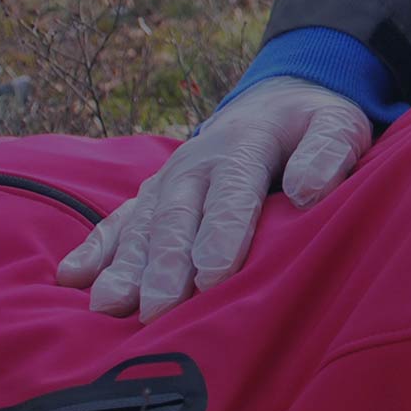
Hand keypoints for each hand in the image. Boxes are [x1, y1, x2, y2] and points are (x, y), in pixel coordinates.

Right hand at [57, 77, 371, 320]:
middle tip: (159, 310)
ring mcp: (169, 180)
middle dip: (166, 264)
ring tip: (110, 305)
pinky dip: (95, 247)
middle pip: (177, 216)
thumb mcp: (338, 124)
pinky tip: (71, 277)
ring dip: (124, 266)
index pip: (232, 193)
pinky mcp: (154, 195)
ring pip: (143, 225)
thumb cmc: (313, 122)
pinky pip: (119, 221)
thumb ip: (328, 152)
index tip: (215, 275)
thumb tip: (307, 190)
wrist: (278, 99)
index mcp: (243, 144)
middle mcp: (196, 163)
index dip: (222, 234)